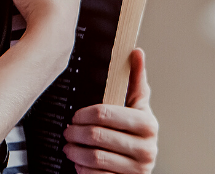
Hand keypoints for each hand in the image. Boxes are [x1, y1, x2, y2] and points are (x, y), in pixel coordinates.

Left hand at [65, 48, 158, 173]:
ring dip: (75, 151)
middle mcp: (147, 148)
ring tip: (68, 145)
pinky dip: (83, 168)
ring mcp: (137, 169)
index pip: (105, 114)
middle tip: (67, 130)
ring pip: (94, 157)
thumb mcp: (138, 106)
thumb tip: (136, 51)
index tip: (75, 115)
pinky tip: (80, 162)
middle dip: (75, 133)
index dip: (84, 114)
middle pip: (97, 136)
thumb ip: (136, 80)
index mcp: (148, 124)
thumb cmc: (137, 132)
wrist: (142, 165)